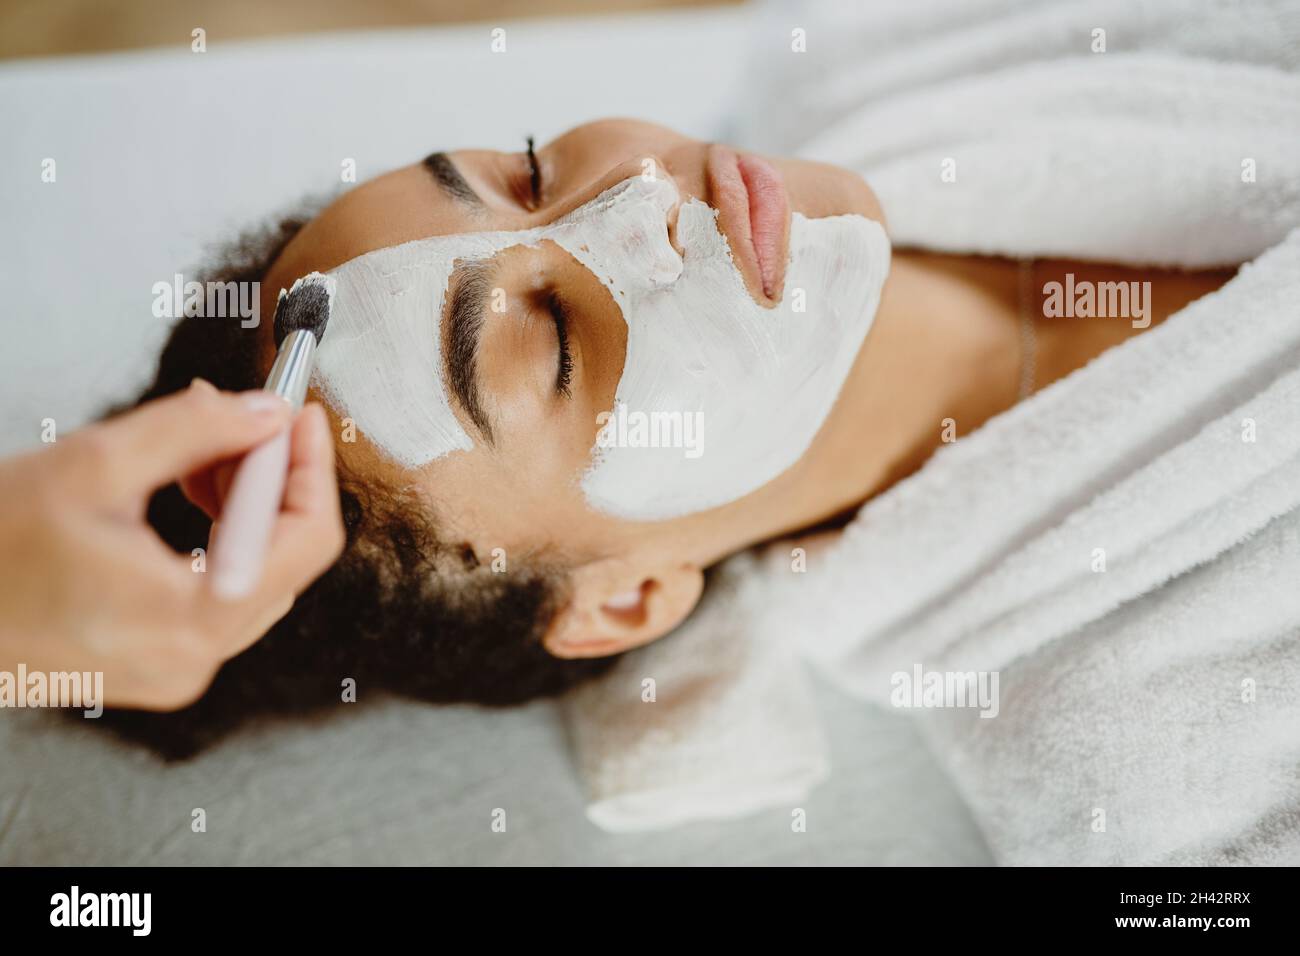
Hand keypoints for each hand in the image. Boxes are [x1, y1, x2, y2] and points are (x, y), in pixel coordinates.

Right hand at [0, 380, 344, 709]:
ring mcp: (175, 669)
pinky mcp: (155, 665)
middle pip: (286, 557)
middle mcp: (194, 658)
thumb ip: (197, 431)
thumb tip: (267, 413)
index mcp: (193, 618)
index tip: (303, 416)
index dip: (311, 466)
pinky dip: (218, 539)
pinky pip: (217, 594)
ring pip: (255, 573)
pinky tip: (188, 495)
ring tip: (201, 454)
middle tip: (246, 421)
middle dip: (272, 479)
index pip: (307, 539)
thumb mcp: (93, 465)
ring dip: (244, 505)